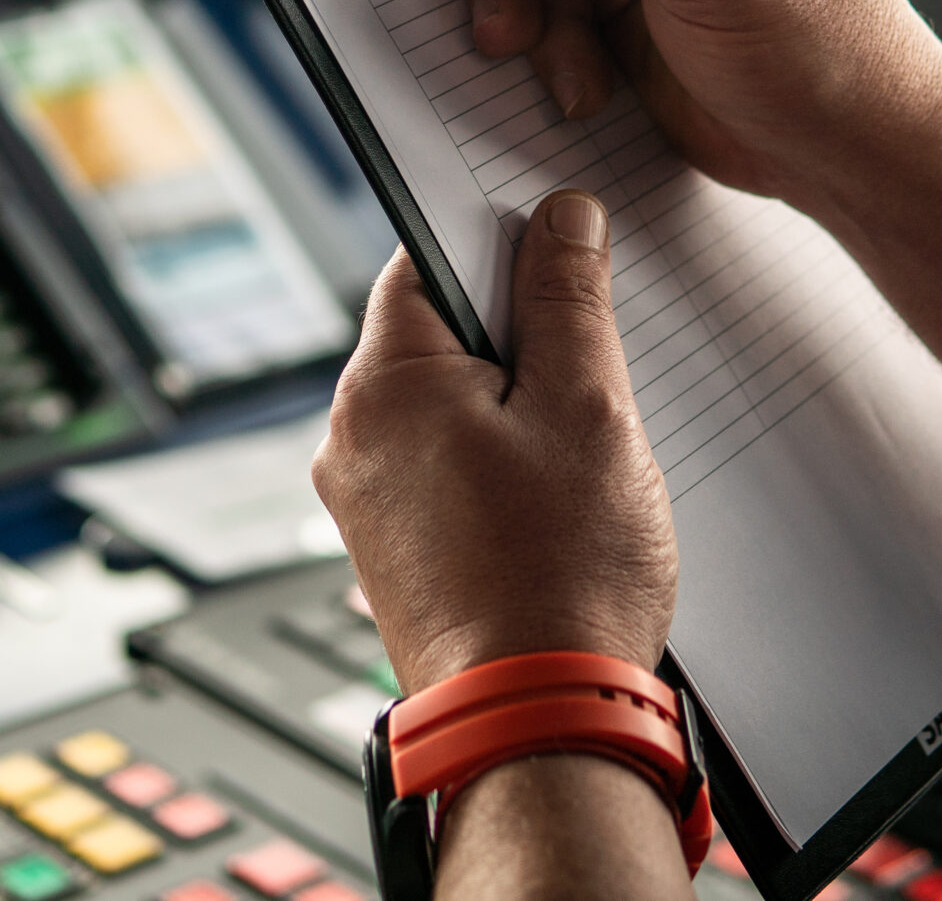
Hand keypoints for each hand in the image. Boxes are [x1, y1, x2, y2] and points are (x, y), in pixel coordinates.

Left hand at [312, 190, 675, 691]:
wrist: (536, 723)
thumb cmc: (560, 578)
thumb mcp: (587, 409)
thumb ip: (569, 300)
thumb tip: (560, 219)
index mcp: (383, 385)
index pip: (426, 258)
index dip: (499, 242)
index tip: (558, 250)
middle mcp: (350, 438)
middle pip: (437, 334)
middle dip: (517, 337)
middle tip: (591, 371)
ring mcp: (363, 501)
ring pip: (445, 405)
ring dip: (513, 407)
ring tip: (578, 454)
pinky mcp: (391, 551)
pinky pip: (441, 468)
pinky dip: (495, 465)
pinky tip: (552, 502)